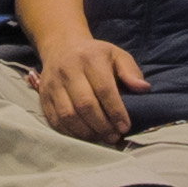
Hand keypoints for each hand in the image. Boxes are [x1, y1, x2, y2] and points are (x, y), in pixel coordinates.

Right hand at [34, 35, 150, 144]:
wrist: (62, 47)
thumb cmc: (95, 55)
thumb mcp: (116, 55)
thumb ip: (131, 71)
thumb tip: (143, 89)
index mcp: (90, 58)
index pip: (104, 89)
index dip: (115, 111)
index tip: (125, 127)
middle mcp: (68, 70)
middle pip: (85, 105)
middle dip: (102, 125)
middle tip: (114, 137)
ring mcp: (53, 84)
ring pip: (68, 115)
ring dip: (86, 132)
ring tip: (101, 138)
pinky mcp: (43, 97)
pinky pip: (55, 120)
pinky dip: (71, 133)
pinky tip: (84, 136)